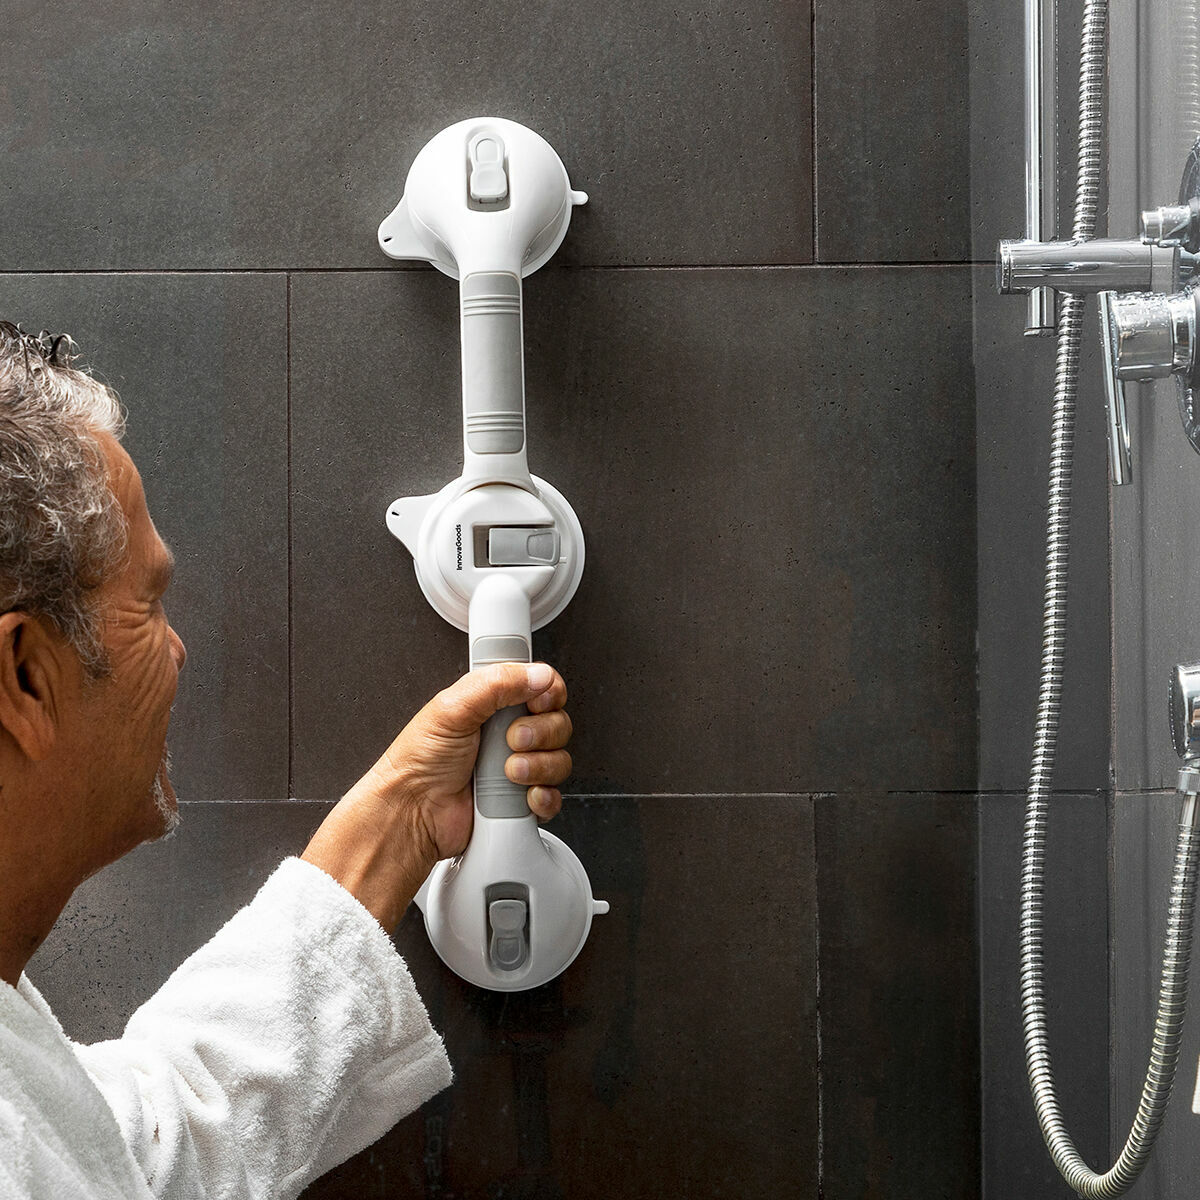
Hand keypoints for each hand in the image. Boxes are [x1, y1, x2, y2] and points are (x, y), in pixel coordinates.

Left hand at [303, 663, 571, 931]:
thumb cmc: (418, 763)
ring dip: (538, 767)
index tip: (535, 703)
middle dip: (540, 734)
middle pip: (557, 723)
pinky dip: (543, 798)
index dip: (547, 694)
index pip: (542, 687)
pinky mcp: (522, 800)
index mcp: (493, 704)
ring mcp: (519, 768)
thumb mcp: (452, 708)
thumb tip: (537, 675)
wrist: (413, 814)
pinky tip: (521, 796)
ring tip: (508, 772)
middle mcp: (509, 734)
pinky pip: (554, 797)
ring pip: (559, 760)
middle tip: (510, 740)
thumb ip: (497, 683)